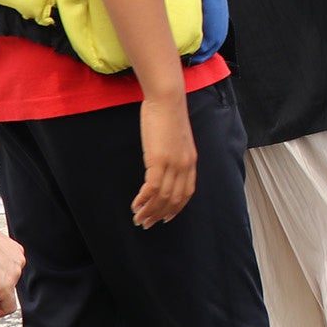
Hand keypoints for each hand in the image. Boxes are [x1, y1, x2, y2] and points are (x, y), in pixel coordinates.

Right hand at [132, 93, 196, 227]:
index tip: (166, 217)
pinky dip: (144, 199)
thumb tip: (164, 167)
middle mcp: (185, 165)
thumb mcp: (176, 140)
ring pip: (163, 197)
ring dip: (149, 211)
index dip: (176, 207)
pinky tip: (135, 205)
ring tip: (138, 219)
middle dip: (160, 214)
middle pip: (174, 198)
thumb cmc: (168, 117)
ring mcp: (173, 163)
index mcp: (191, 161)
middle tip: (146, 224)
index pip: (187, 192)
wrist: (168, 101)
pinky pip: (152, 188)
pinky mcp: (159, 160)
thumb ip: (174, 155)